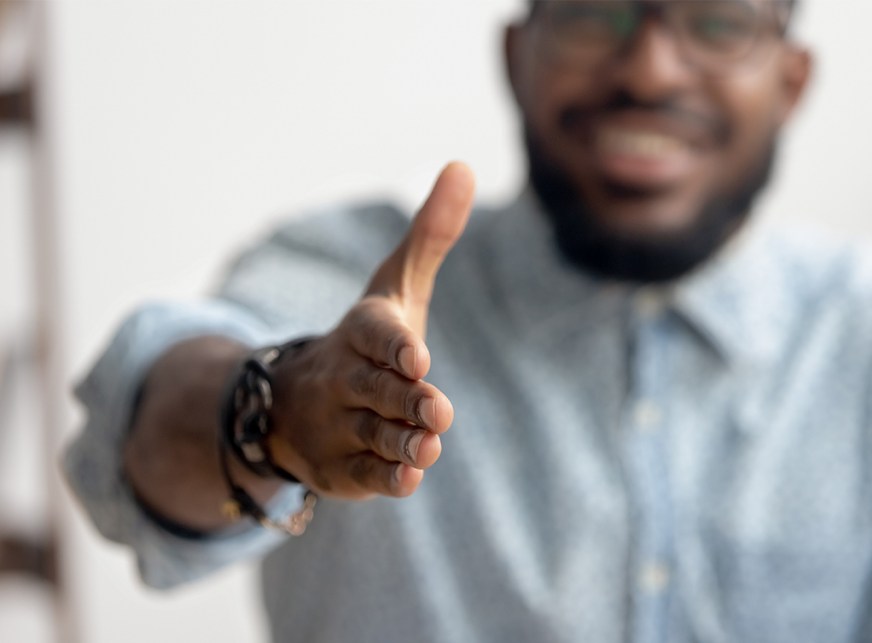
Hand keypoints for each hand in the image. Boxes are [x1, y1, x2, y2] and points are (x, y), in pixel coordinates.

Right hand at [267, 163, 474, 499]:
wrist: (295, 403)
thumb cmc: (367, 340)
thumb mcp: (396, 287)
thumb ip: (431, 234)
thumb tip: (463, 165)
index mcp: (362, 332)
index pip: (376, 334)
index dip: (395, 346)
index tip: (418, 357)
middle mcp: (344, 377)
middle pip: (376, 388)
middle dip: (404, 399)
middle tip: (437, 409)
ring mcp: (338, 424)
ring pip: (373, 433)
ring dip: (401, 440)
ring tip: (429, 445)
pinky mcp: (341, 468)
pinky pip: (363, 474)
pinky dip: (384, 477)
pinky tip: (408, 479)